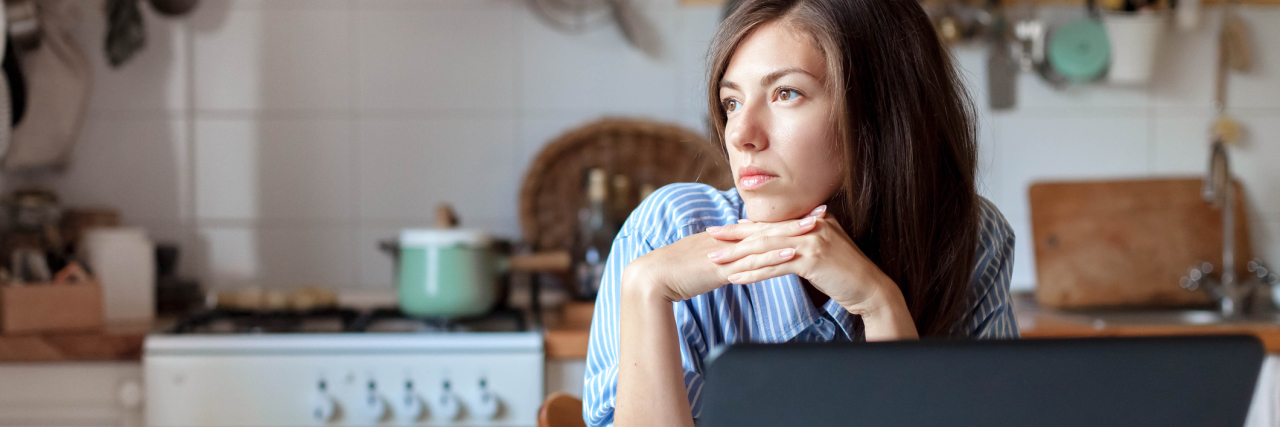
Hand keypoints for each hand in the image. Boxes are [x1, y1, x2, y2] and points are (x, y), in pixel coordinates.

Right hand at [623, 217, 818, 302]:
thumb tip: (737, 262)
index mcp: (725, 238)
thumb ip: (722, 260)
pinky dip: (773, 255)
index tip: (810, 213)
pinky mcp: (721, 267)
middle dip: (797, 220)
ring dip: (792, 233)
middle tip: (825, 211)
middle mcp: (728, 240)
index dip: (786, 220)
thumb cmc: (674, 274)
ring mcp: (725, 252)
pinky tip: (793, 253)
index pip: (761, 226)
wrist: (650, 278)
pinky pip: (752, 260)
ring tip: (818, 228)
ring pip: (764, 240)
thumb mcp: (703, 263)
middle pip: (768, 227)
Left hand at [704, 206, 901, 316]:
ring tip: (715, 261)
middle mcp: (810, 225)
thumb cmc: (845, 273)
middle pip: (764, 232)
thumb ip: (803, 240)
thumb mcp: (824, 249)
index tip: (722, 229)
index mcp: (811, 220)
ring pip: (766, 248)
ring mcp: (812, 241)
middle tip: (710, 238)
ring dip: (738, 256)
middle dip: (734, 237)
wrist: (871, 289)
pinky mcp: (812, 260)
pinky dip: (753, 273)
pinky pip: (775, 266)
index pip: (772, 223)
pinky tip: (736, 278)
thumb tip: (776, 241)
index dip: (745, 226)